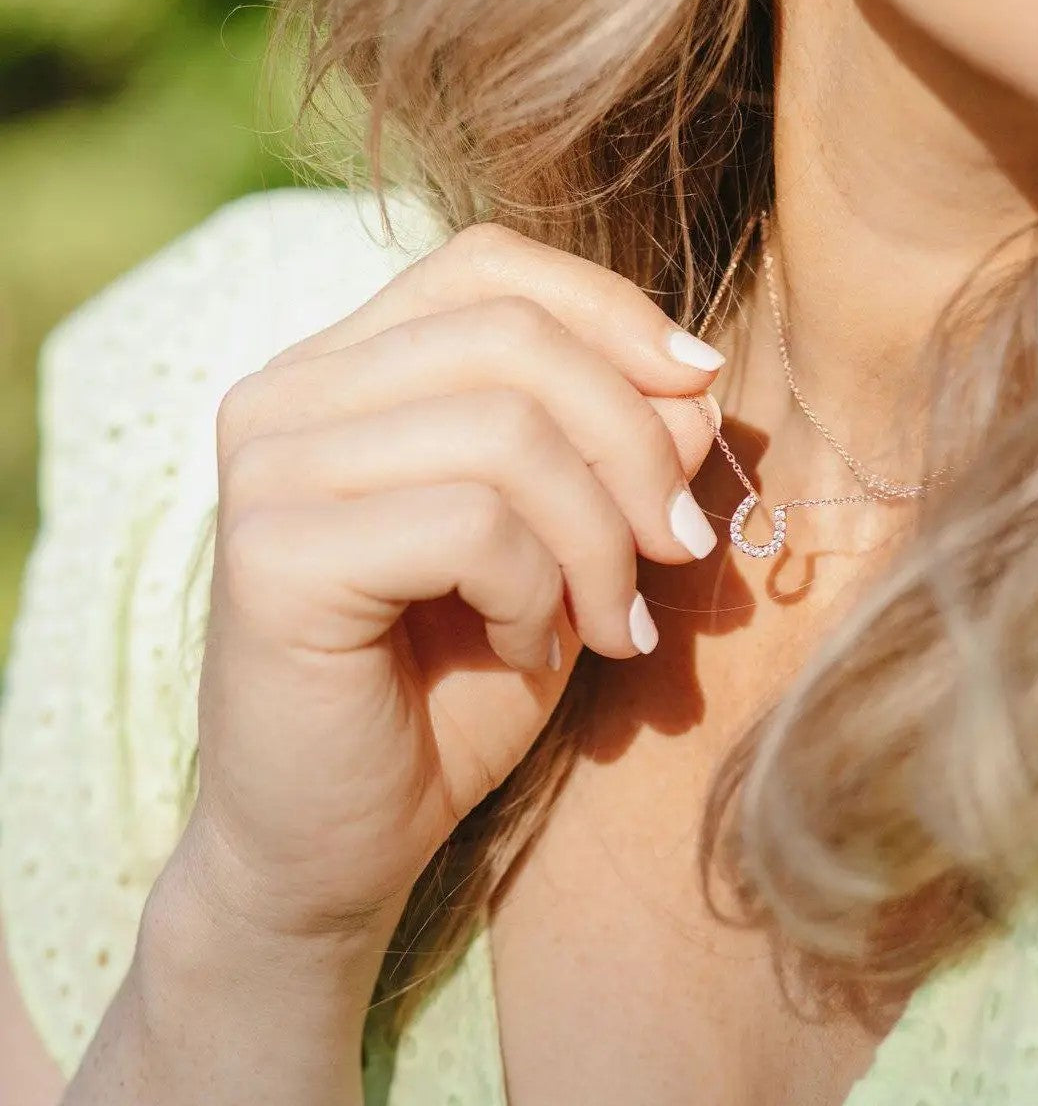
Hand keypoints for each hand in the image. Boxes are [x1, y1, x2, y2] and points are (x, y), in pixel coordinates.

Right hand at [173, 221, 724, 950]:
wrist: (344, 837)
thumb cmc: (454, 687)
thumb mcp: (563, 548)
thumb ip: (613, 452)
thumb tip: (693, 382)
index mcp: (345, 372)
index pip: (488, 268)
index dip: (612, 313)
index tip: (701, 393)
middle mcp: (286, 398)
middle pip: (513, 339)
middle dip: (635, 446)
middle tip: (678, 550)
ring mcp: (268, 469)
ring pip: (505, 432)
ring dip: (599, 539)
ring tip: (611, 622)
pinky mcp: (272, 553)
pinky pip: (470, 523)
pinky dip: (536, 592)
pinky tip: (528, 649)